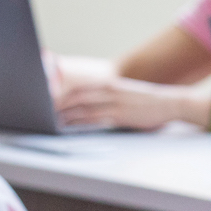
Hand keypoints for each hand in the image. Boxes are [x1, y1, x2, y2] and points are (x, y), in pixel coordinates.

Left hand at [54, 76, 210, 129]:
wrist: (168, 103)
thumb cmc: (148, 101)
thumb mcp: (126, 92)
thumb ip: (109, 95)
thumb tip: (91, 103)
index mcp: (109, 84)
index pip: (80, 87)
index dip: (62, 93)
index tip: (48, 99)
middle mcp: (109, 91)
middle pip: (76, 96)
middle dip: (58, 104)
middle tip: (42, 110)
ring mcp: (114, 104)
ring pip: (82, 108)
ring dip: (65, 115)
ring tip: (51, 120)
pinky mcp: (119, 116)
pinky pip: (95, 120)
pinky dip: (79, 123)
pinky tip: (70, 127)